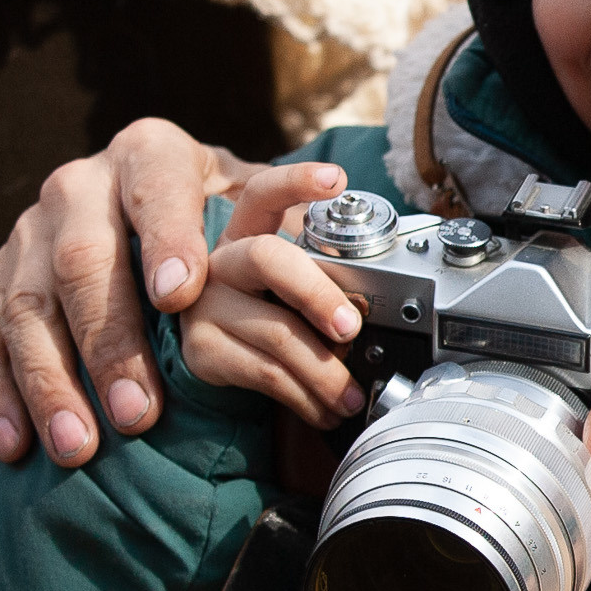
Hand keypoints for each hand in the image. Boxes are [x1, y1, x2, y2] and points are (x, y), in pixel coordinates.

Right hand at [0, 119, 275, 464]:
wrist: (138, 199)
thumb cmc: (210, 212)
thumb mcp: (251, 196)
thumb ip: (284, 207)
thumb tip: (334, 193)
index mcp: (147, 155)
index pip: (155, 188)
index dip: (167, 238)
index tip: (182, 294)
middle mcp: (78, 187)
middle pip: (82, 261)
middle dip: (109, 341)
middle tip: (139, 412)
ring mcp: (26, 235)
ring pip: (26, 308)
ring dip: (50, 384)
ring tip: (82, 446)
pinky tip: (17, 444)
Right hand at [174, 167, 371, 425]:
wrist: (221, 356)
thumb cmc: (278, 309)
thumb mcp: (300, 281)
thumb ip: (329, 276)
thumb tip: (389, 305)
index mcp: (249, 228)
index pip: (265, 193)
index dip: (296, 182)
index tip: (336, 180)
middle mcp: (221, 258)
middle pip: (269, 258)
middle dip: (317, 293)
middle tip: (352, 328)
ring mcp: (206, 304)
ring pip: (277, 331)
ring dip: (327, 371)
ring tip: (354, 395)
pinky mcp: (202, 349)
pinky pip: (265, 374)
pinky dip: (305, 397)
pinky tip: (324, 410)